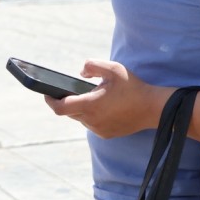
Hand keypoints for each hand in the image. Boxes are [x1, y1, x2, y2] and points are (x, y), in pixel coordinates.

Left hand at [43, 59, 170, 138]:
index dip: (50, 101)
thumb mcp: (112, 69)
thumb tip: (80, 73)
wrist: (153, 108)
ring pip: (80, 118)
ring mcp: (99, 129)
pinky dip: (91, 114)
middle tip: (66, 90)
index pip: (60, 108)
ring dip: (80, 108)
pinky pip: (91, 124)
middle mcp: (92, 120)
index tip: (46, 94)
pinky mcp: (107, 134)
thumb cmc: (133, 87)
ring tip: (88, 95)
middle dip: (66, 101)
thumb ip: (92, 65)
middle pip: (69, 113)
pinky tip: (101, 105)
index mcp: (90, 105)